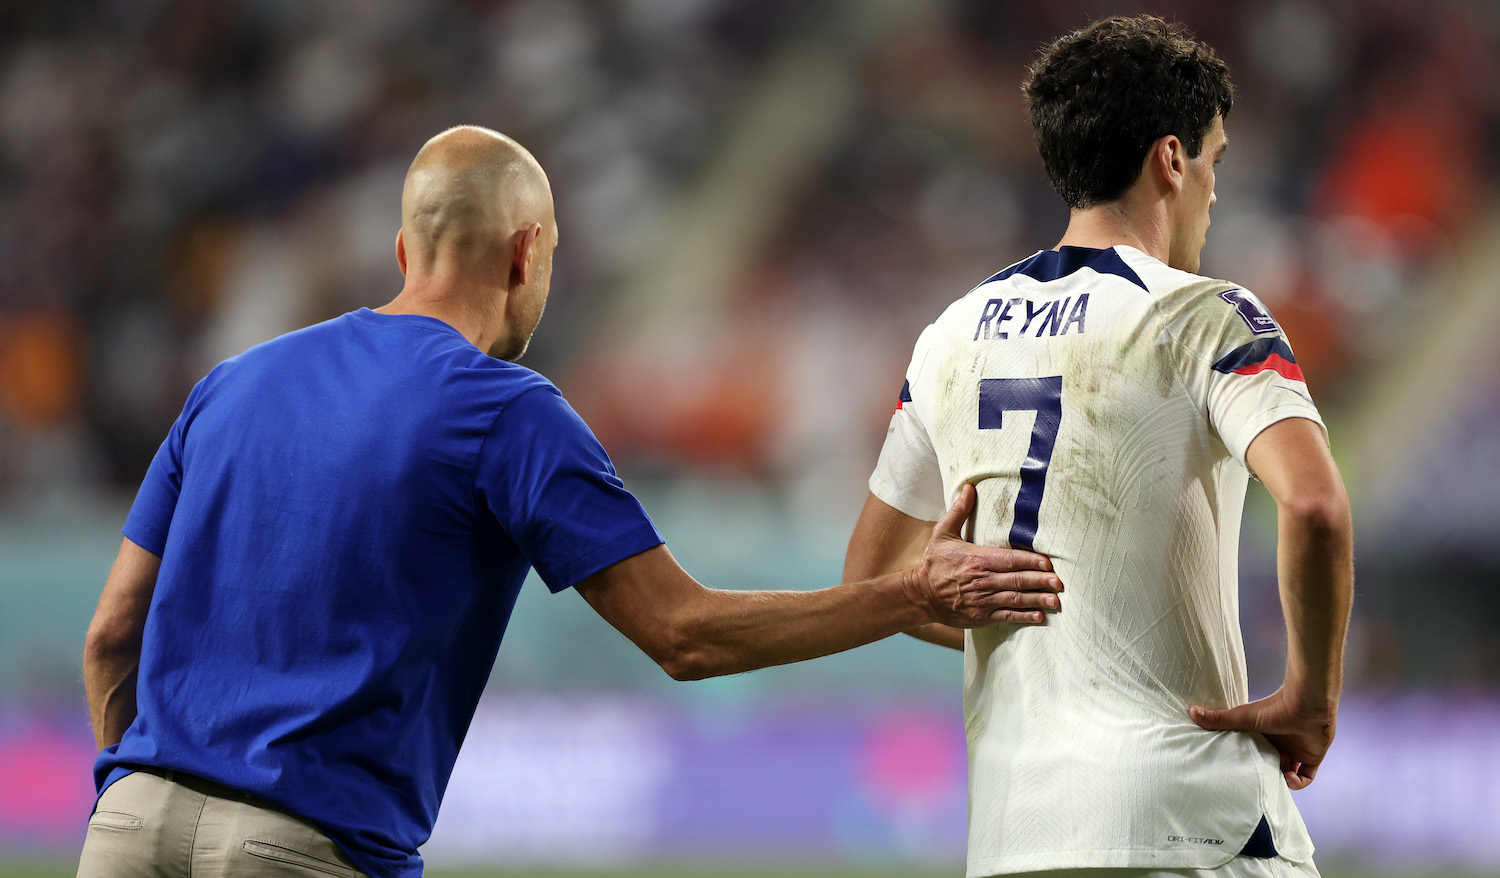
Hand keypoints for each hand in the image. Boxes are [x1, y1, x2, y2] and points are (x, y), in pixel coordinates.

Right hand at [911, 483, 1062, 627]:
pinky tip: (1039, 616)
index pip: (1009, 559)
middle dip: (1040, 581)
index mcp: (976, 559)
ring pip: (1015, 599)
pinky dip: (1024, 616)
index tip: (1048, 562)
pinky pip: (1006, 616)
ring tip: (1056, 600)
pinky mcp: (981, 616)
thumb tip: (969, 488)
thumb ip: (959, 512)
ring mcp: (983, 600)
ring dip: (1037, 599)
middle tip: (1060, 581)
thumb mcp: (943, 534)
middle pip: (1017, 580)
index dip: (1030, 560)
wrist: (921, 595)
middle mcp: (982, 580)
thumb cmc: (935, 564)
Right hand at [1189, 688, 1335, 789]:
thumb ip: (1218, 719)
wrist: (1306, 705)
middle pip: (1271, 767)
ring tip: (1276, 778)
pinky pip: (1306, 778)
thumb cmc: (1273, 709)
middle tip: (1259, 780)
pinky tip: (1288, 778)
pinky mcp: (1312, 758)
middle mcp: (1280, 745)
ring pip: (1288, 774)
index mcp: (1263, 736)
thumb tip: (1190, 711)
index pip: (1256, 755)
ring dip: (1282, 781)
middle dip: (1266, 775)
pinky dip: (1297, 782)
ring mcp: (1296, 752)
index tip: (1242, 770)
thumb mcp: (1242, 717)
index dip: (1251, 764)